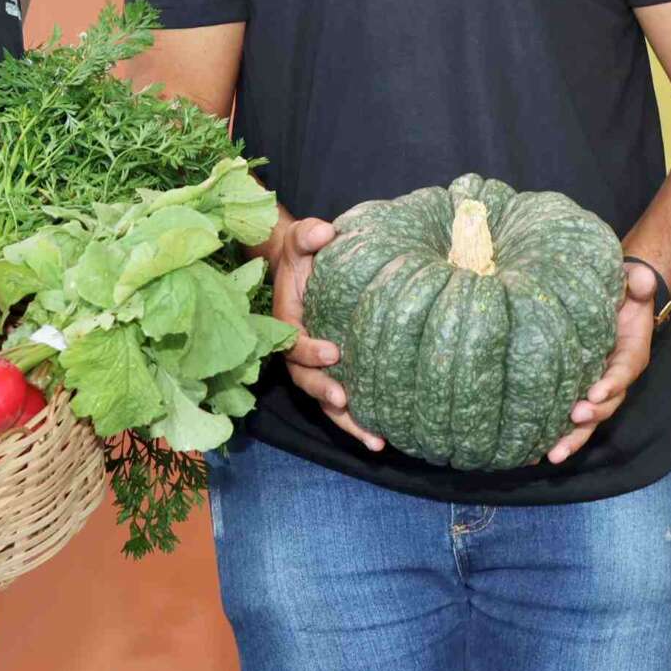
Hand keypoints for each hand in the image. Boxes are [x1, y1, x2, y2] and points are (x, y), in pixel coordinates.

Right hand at [267, 215, 382, 453]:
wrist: (308, 269)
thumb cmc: (305, 256)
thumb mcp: (300, 241)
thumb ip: (307, 234)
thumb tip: (324, 232)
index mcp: (288, 323)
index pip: (293, 343)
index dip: (309, 351)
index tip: (334, 352)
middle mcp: (299, 352)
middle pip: (307, 381)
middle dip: (325, 393)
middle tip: (345, 400)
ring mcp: (317, 368)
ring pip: (327, 402)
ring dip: (348, 422)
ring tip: (375, 438)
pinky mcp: (336, 375)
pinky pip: (344, 403)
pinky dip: (359, 422)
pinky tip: (383, 438)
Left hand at [547, 259, 665, 463]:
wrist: (616, 302)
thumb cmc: (625, 293)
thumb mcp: (635, 284)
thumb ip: (639, 284)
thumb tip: (640, 282)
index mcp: (631, 354)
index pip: (624, 370)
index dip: (612, 382)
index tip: (596, 391)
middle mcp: (615, 377)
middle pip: (607, 403)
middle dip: (591, 415)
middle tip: (574, 418)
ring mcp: (596, 386)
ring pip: (588, 417)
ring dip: (572, 436)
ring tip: (553, 453)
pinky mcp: (578, 389)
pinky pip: (570, 415)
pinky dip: (557, 433)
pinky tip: (536, 450)